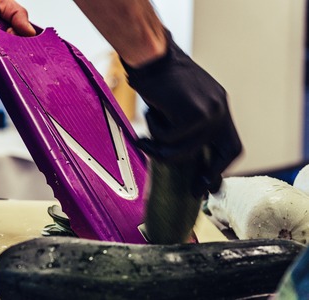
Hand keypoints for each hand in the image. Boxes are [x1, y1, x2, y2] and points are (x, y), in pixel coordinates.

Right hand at [123, 30, 241, 196]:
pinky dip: (154, 130)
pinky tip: (150, 113)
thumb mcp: (181, 105)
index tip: (209, 183)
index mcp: (219, 106)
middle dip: (212, 174)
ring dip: (161, 148)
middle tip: (196, 190)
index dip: (221, 167)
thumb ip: (187, 127)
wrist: (151, 58)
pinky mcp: (193, 113)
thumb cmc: (159, 79)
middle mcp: (220, 108)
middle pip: (228, 151)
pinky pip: (169, 138)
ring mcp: (210, 111)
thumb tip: (183, 158)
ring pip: (186, 150)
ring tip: (145, 137)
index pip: (231, 143)